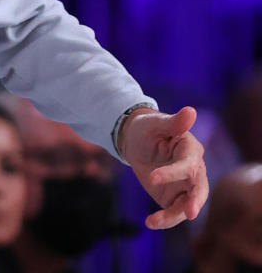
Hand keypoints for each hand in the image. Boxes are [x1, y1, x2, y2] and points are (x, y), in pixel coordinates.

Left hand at [119, 105, 208, 228]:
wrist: (135, 141)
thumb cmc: (148, 128)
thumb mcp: (155, 123)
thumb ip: (173, 122)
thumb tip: (191, 111)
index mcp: (191, 150)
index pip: (188, 165)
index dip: (173, 172)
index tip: (152, 177)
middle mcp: (193, 171)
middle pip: (199, 189)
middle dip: (195, 201)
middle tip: (190, 213)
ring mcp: (184, 187)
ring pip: (186, 205)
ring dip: (174, 216)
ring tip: (154, 221)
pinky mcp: (173, 197)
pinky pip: (173, 212)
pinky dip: (163, 220)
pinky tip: (150, 222)